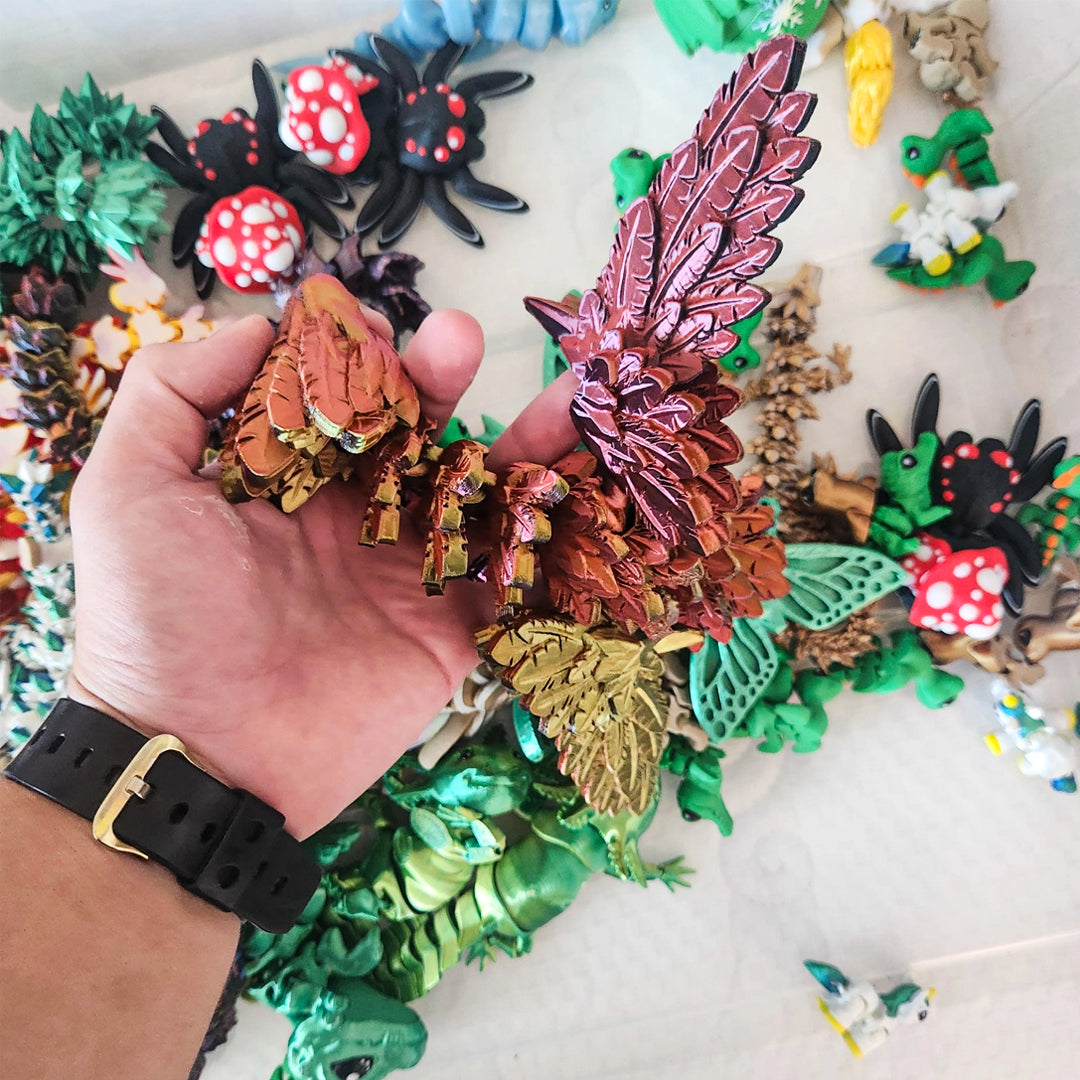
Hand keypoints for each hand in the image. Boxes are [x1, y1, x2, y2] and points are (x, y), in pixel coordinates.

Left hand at [70, 312, 577, 836]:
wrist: (205, 755)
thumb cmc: (153, 620)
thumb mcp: (129, 487)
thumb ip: (174, 391)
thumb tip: (259, 327)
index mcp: (284, 482)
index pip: (337, 401)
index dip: (357, 355)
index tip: (368, 324)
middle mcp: (352, 519)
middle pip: (415, 434)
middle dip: (438, 380)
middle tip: (457, 340)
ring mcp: (406, 573)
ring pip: (477, 492)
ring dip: (520, 440)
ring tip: (561, 393)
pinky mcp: (450, 627)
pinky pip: (511, 569)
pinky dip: (551, 524)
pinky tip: (583, 475)